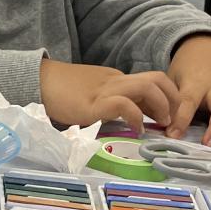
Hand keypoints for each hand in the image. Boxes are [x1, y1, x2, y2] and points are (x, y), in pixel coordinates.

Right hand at [39, 58, 178, 132]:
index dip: (167, 99)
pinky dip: (137, 117)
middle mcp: (115, 81)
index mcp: (115, 79)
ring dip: (161, 106)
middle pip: (157, 79)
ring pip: (147, 87)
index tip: (168, 118)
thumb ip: (108, 101)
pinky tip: (136, 130)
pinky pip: (125, 104)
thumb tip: (126, 119)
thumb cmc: (59, 91)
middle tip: (171, 122)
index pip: (151, 81)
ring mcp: (105, 91)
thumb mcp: (91, 93)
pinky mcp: (94, 104)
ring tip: (160, 125)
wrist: (37, 81)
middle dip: (173, 100)